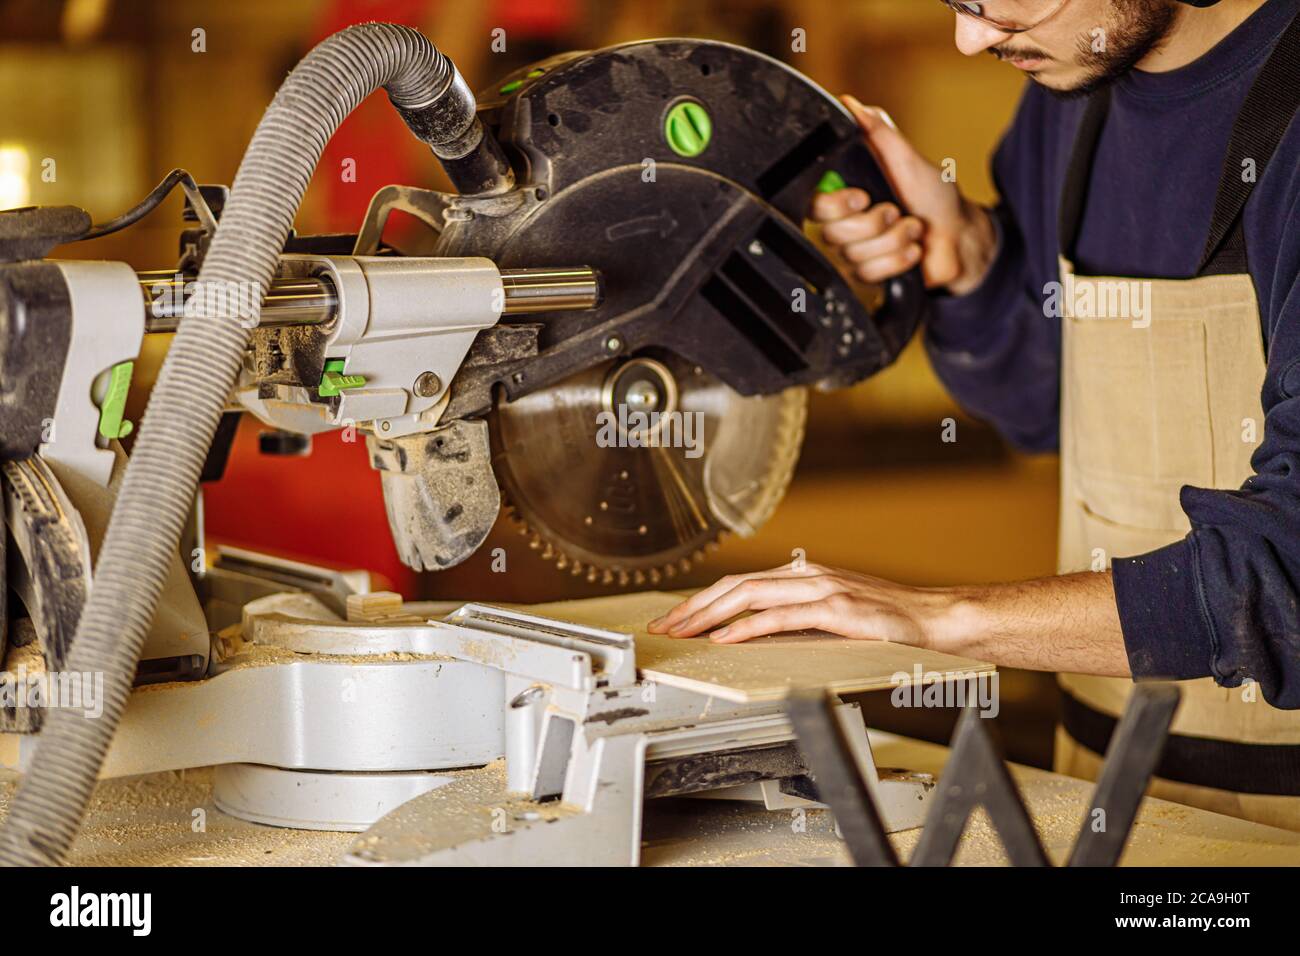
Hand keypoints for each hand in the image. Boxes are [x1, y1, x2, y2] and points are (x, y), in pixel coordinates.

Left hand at [646, 562, 956, 646]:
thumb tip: (753, 633)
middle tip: (664, 626)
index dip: (702, 600)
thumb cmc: (887, 621)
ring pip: (750, 596)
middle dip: (694, 606)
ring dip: (711, 615)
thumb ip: (796, 616)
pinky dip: (750, 626)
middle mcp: (806, 575)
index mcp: (802, 575)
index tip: (675, 618)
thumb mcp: (832, 613)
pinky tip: (727, 638)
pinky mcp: (836, 608)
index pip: (738, 584)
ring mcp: (821, 588)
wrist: (934, 620)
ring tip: (684, 631)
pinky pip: (782, 617)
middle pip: (735, 586)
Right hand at [813, 95, 995, 294]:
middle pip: (831, 233)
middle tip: (897, 210)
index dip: (834, 204)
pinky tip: (913, 250)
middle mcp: (847, 222)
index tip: (861, 197)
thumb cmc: (934, 196)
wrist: (959, 237)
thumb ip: (876, 131)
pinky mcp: (869, 273)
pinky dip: (898, 260)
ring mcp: (856, 250)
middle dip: (873, 224)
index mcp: (848, 192)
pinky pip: (869, 274)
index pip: (814, 203)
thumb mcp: (907, 158)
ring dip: (893, 240)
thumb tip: (849, 103)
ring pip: (854, 255)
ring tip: (913, 229)